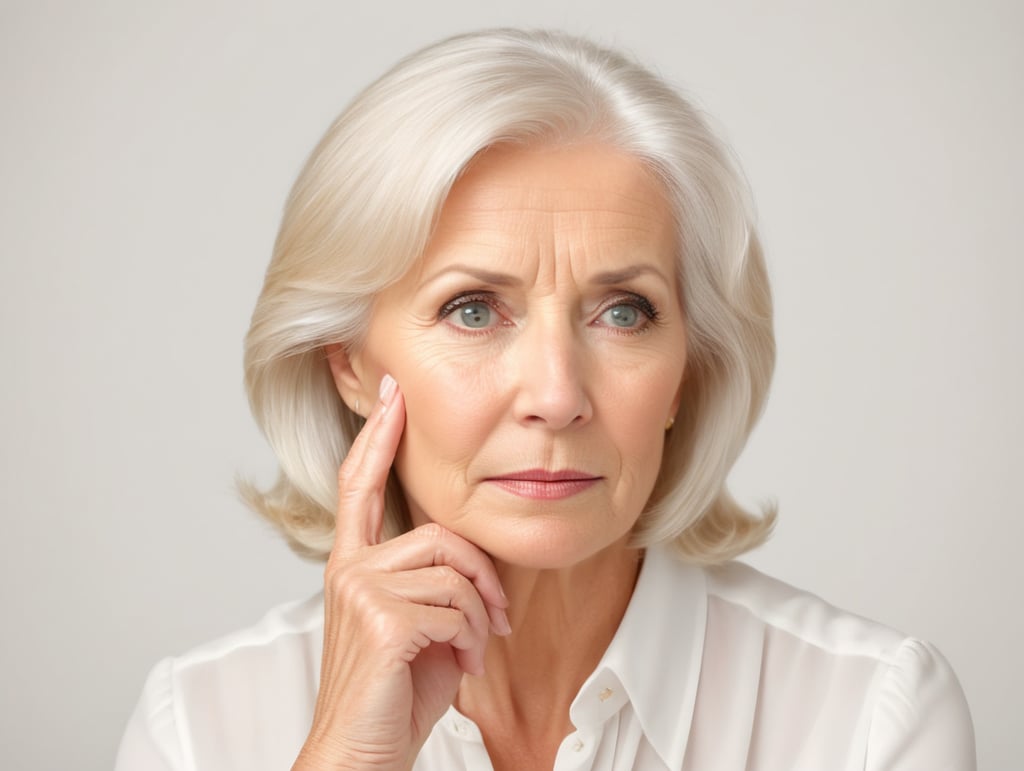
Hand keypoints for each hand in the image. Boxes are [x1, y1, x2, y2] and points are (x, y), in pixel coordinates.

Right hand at [293, 375, 510, 770]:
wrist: (364, 752)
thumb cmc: (393, 693)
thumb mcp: (419, 626)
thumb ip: (434, 584)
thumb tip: (471, 573)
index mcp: (354, 564)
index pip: (361, 485)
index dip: (377, 436)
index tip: (393, 394)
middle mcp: (349, 569)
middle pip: (439, 533)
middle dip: (483, 575)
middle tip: (496, 618)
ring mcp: (359, 590)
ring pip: (452, 571)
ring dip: (478, 616)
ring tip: (472, 649)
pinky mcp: (379, 618)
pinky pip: (454, 607)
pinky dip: (471, 638)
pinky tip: (462, 665)